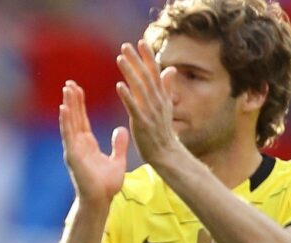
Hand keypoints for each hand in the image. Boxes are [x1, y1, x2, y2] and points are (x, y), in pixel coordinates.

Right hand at [59, 80, 128, 203]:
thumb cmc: (107, 185)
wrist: (100, 201)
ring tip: (66, 89)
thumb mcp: (117, 160)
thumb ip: (118, 144)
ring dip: (67, 105)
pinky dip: (65, 121)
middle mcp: (77, 144)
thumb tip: (121, 129)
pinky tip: (64, 108)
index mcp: (87, 144)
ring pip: (69, 122)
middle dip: (72, 100)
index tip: (77, 89)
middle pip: (74, 117)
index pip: (82, 119)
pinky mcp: (72, 155)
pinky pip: (68, 135)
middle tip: (69, 82)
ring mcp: (73, 149)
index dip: (79, 104)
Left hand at [115, 40, 179, 167]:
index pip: (155, 72)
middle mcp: (157, 101)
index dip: (148, 56)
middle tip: (125, 45)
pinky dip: (127, 95)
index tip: (141, 42)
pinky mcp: (142, 123)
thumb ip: (167, 87)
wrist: (166, 154)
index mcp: (162, 96)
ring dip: (130, 72)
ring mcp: (150, 111)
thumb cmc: (163, 131)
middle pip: (146, 75)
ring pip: (139, 87)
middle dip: (136, 59)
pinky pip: (134, 107)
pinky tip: (119, 85)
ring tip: (120, 59)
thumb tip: (171, 69)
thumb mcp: (167, 106)